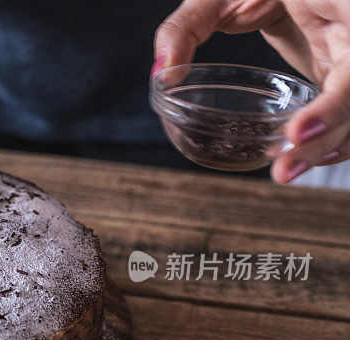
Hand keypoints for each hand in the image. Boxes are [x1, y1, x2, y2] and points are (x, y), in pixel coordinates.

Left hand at [153, 0, 349, 182]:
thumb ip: (185, 28)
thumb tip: (162, 74)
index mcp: (339, 3)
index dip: (336, 102)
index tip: (296, 132)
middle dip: (326, 135)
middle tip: (283, 168)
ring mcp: (349, 52)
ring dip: (326, 145)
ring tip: (284, 170)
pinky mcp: (342, 68)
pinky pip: (346, 107)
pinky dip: (327, 134)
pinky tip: (297, 154)